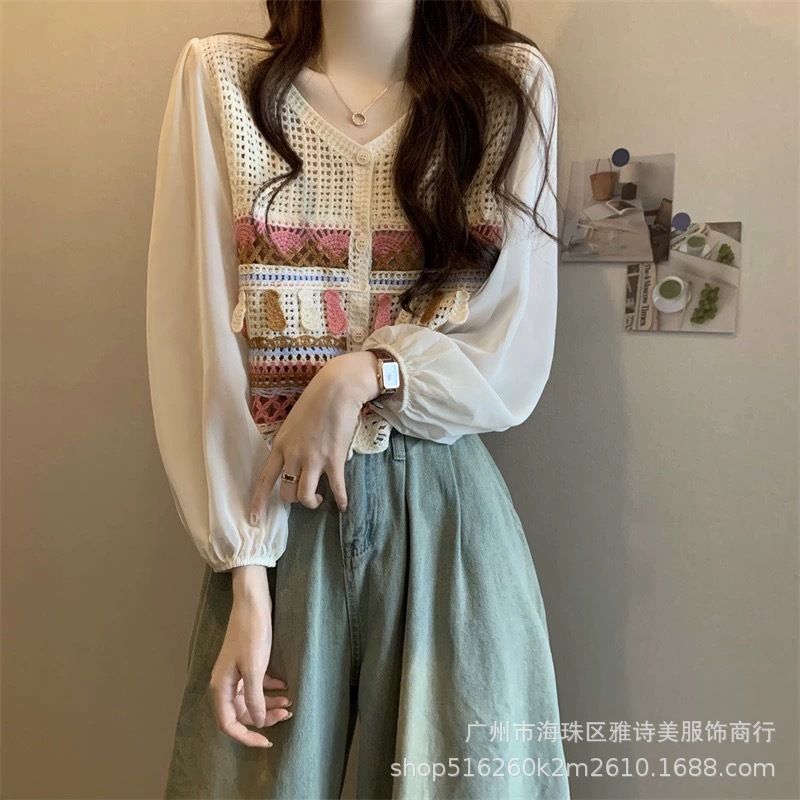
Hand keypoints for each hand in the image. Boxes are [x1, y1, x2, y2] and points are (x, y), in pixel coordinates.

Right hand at [209, 568, 291, 747]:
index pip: (228, 724)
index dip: (246, 737)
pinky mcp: (246, 664)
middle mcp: (225, 683)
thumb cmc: (251, 634)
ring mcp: (235, 674)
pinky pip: (256, 685)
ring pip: (250, 700)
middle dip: (263, 718)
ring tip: (290, 703)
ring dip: (269, 704)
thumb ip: (254, 698)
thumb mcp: (255, 669)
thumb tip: (258, 722)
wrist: (253, 603)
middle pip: (241, 713)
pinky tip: (284, 687)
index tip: (267, 742)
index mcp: (220, 687)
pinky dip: (270, 689)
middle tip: (287, 715)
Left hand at [250, 350, 380, 516]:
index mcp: (280, 445)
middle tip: (305, 495)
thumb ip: (292, 443)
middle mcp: (293, 455)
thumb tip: (299, 457)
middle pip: (287, 492)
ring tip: (318, 499)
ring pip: (306, 495)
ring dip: (312, 502)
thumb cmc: (316, 401)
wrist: (336, 390)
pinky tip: (344, 506)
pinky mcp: (334, 460)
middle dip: (295, 500)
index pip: (265, 479)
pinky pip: (336, 488)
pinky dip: (341, 500)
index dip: (259, 501)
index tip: (254, 519)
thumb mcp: (293, 423)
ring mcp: (313, 459)